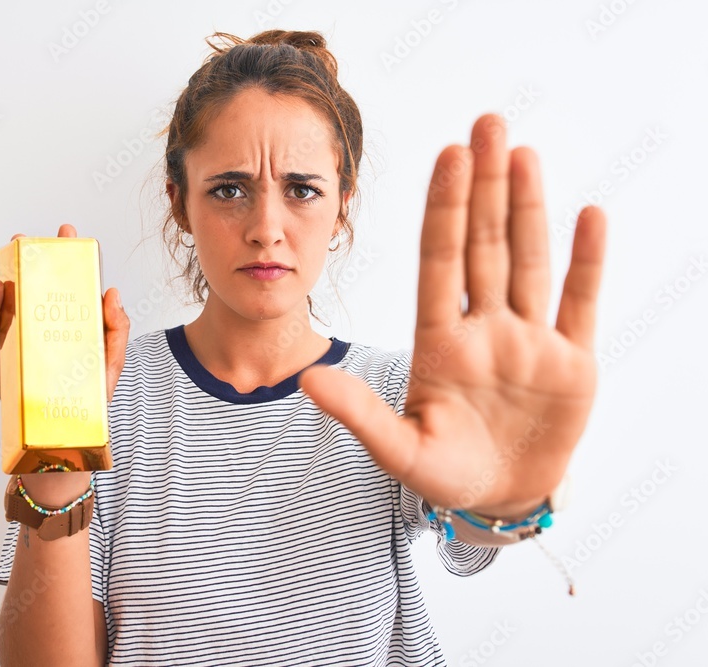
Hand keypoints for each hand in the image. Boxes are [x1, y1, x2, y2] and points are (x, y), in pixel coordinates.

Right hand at [0, 224, 130, 404]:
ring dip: (8, 279)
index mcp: (69, 325)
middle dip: (31, 262)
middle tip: (29, 238)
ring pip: (10, 306)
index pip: (67, 287)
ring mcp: (20, 343)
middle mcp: (42, 329)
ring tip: (10, 257)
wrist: (68, 433)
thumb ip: (116, 329)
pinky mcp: (2, 361)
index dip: (66, 259)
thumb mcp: (111, 361)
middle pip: (35, 290)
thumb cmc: (91, 397)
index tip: (67, 233)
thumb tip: (112, 292)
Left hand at [299, 113, 605, 518]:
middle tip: (486, 123)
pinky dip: (587, 262)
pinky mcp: (572, 363)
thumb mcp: (399, 449)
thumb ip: (358, 414)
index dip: (445, 209)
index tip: (446, 156)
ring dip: (529, 207)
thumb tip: (304, 380)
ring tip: (523, 153)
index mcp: (438, 343)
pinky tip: (589, 215)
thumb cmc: (444, 473)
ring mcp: (529, 342)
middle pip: (485, 245)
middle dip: (485, 186)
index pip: (440, 261)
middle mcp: (483, 329)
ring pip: (529, 261)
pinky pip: (579, 303)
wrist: (498, 500)